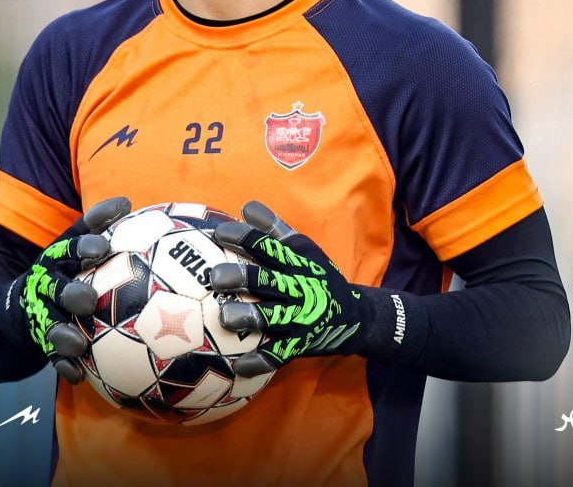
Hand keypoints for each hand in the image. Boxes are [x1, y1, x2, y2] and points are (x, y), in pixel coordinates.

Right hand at [4, 196, 129, 382]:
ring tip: (78, 345)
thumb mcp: (71, 247)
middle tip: (88, 300)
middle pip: (55, 286)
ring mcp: (38, 312)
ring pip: (49, 323)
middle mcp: (45, 284)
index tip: (102, 247)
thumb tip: (126, 200)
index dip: (83, 245)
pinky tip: (77, 374)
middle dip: (70, 292)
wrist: (12, 309)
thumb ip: (96, 226)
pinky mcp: (36, 338)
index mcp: (56, 259)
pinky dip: (63, 364)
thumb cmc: (62, 271)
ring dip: (62, 334)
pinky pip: (49, 354)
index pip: (68, 247)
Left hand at [210, 201, 371, 376]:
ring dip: (249, 317)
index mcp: (297, 263)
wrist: (357, 317)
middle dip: (242, 278)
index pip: (268, 246)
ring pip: (272, 318)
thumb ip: (275, 230)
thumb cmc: (320, 277)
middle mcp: (299, 288)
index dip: (244, 238)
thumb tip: (247, 206)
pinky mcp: (302, 344)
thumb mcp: (304, 250)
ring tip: (225, 316)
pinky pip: (279, 354)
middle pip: (268, 281)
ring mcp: (301, 318)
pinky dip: (260, 360)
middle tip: (215, 277)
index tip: (219, 233)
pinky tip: (238, 365)